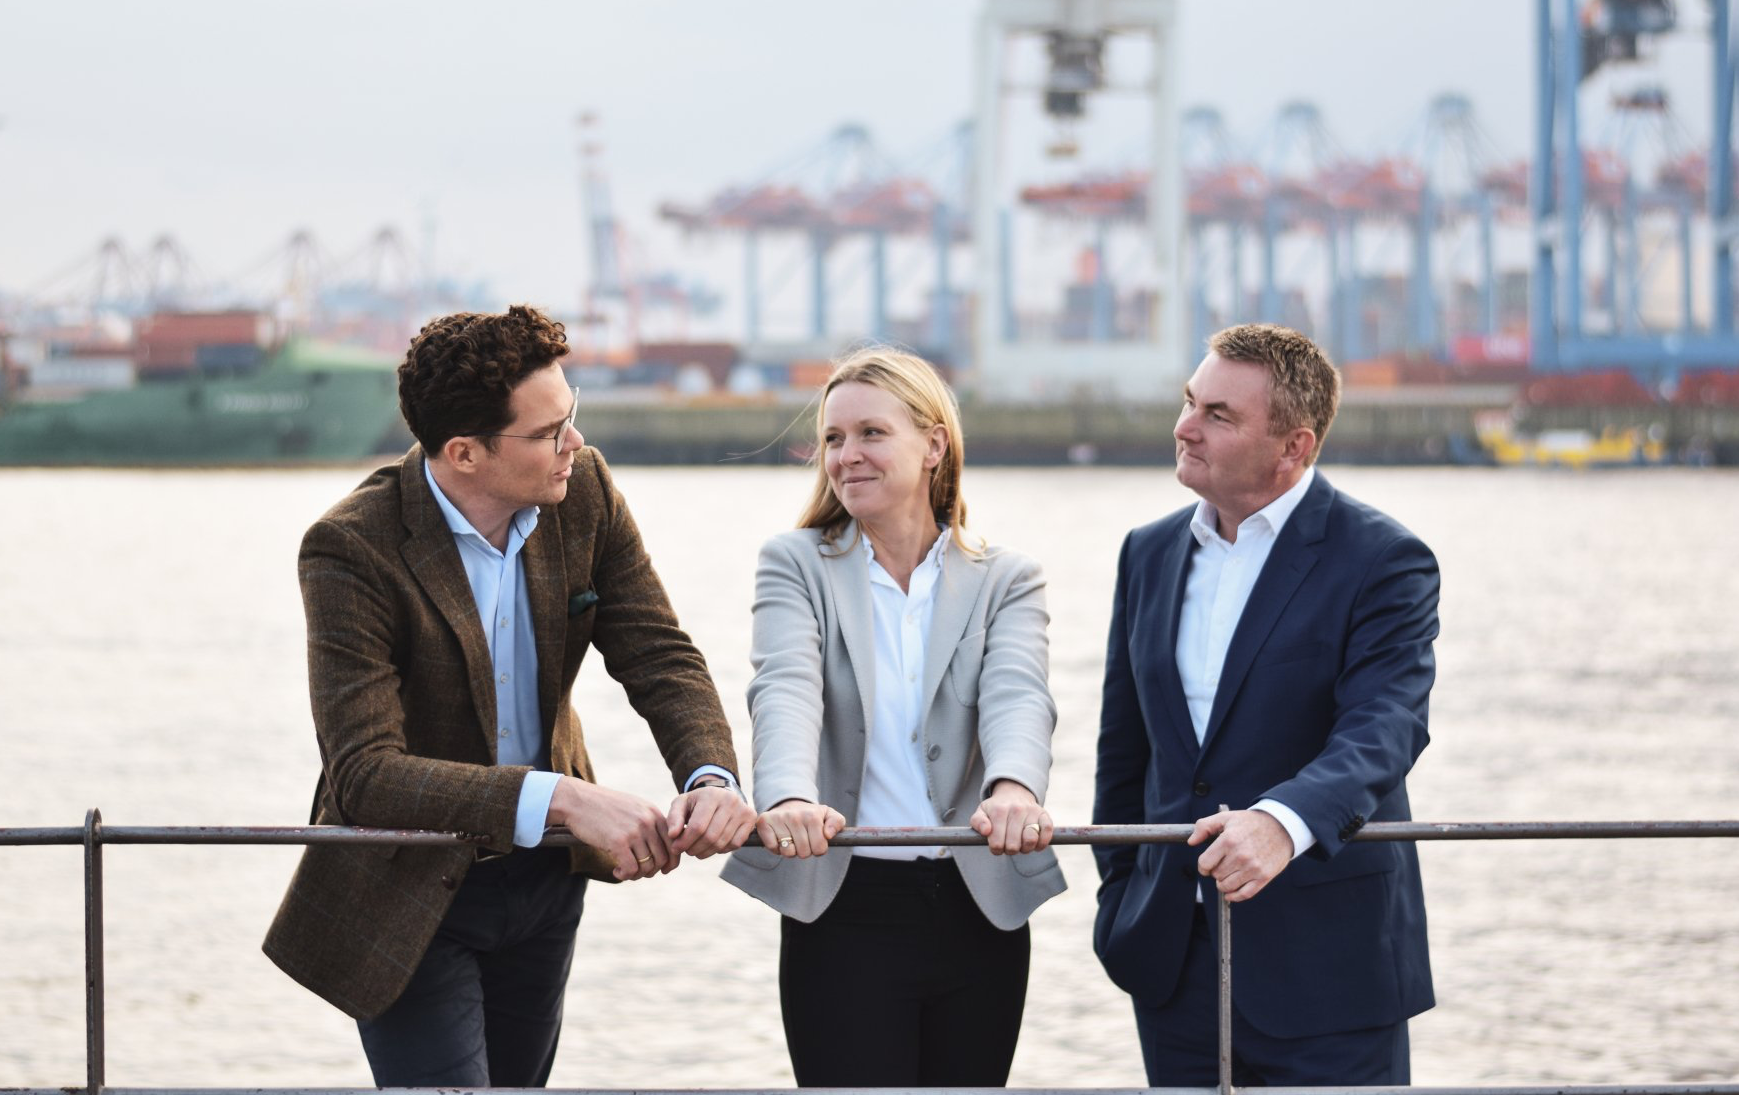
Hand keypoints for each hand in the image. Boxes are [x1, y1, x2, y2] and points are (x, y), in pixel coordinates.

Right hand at [546, 775, 674, 881]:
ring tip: (625, 871)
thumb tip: (662, 850)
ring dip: (637, 875)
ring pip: (647, 866)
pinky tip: (616, 871)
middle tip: (638, 872)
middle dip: (652, 870)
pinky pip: (631, 869)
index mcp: (654, 813)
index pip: (673, 844)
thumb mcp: (633, 808)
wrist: (578, 801)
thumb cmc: (604, 807)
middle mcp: (647, 822)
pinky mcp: (618, 842)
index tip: (662, 870)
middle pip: (662, 858)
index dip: (671, 862)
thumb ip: (649, 824)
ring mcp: (634, 832)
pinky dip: (625, 875)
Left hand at [667, 785, 756, 857]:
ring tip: (697, 849)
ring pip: (722, 843)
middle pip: (710, 837)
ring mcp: (743, 809)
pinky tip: (713, 845)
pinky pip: (735, 844)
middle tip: (687, 850)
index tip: (676, 848)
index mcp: (711, 794)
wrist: (720, 795)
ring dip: (706, 852)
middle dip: (694, 848)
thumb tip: (673, 835)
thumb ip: (673, 818)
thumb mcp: (681, 804)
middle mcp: (730, 800)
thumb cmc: (697, 803)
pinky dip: (721, 850)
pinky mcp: (751, 819)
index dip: (685, 842)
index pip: (697, 826)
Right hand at [756, 798, 845, 857]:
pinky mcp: (764, 822)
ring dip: (790, 850)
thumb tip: (828, 834)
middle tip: (802, 839)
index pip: (819, 849)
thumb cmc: (811, 815)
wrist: (789, 805)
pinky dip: (776, 848)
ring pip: (788, 852)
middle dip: (805, 850)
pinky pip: (772, 847)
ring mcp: (778, 818)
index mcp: (812, 816)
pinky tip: (779, 838)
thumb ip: (837, 823)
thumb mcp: (828, 815)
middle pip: (804, 853)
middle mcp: (794, 816)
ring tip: (791, 839)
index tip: (815, 839)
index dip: (818, 848)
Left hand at [970, 779, 1052, 854]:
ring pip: (1031, 840)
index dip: (996, 849)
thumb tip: (986, 831)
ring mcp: (1031, 811)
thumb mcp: (981, 812)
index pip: (997, 843)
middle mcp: (1016, 809)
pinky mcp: (1044, 814)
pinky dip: (1042, 843)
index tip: (997, 846)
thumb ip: (978, 822)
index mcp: (999, 810)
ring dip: (1025, 848)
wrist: (1014, 793)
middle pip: (1013, 845)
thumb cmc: (996, 808)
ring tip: (1021, 844)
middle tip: (1008, 844)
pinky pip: (1047, 833)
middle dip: (1010, 850)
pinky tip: (1035, 844)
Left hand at [1188, 808, 1293, 901]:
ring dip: (1223, 884)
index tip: (1207, 865)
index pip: (1205, 864)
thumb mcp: (1226, 817)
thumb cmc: (1251, 823)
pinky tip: (1230, 893)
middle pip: (1216, 875)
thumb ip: (1204, 827)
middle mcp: (1240, 856)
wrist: (1281, 827)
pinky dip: (1234, 896)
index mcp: (1228, 841)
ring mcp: (1253, 868)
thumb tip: (1191, 842)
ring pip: (1227, 886)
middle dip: (1215, 872)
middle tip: (1222, 865)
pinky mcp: (1264, 877)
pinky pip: (1244, 894)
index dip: (1203, 866)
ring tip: (1227, 874)